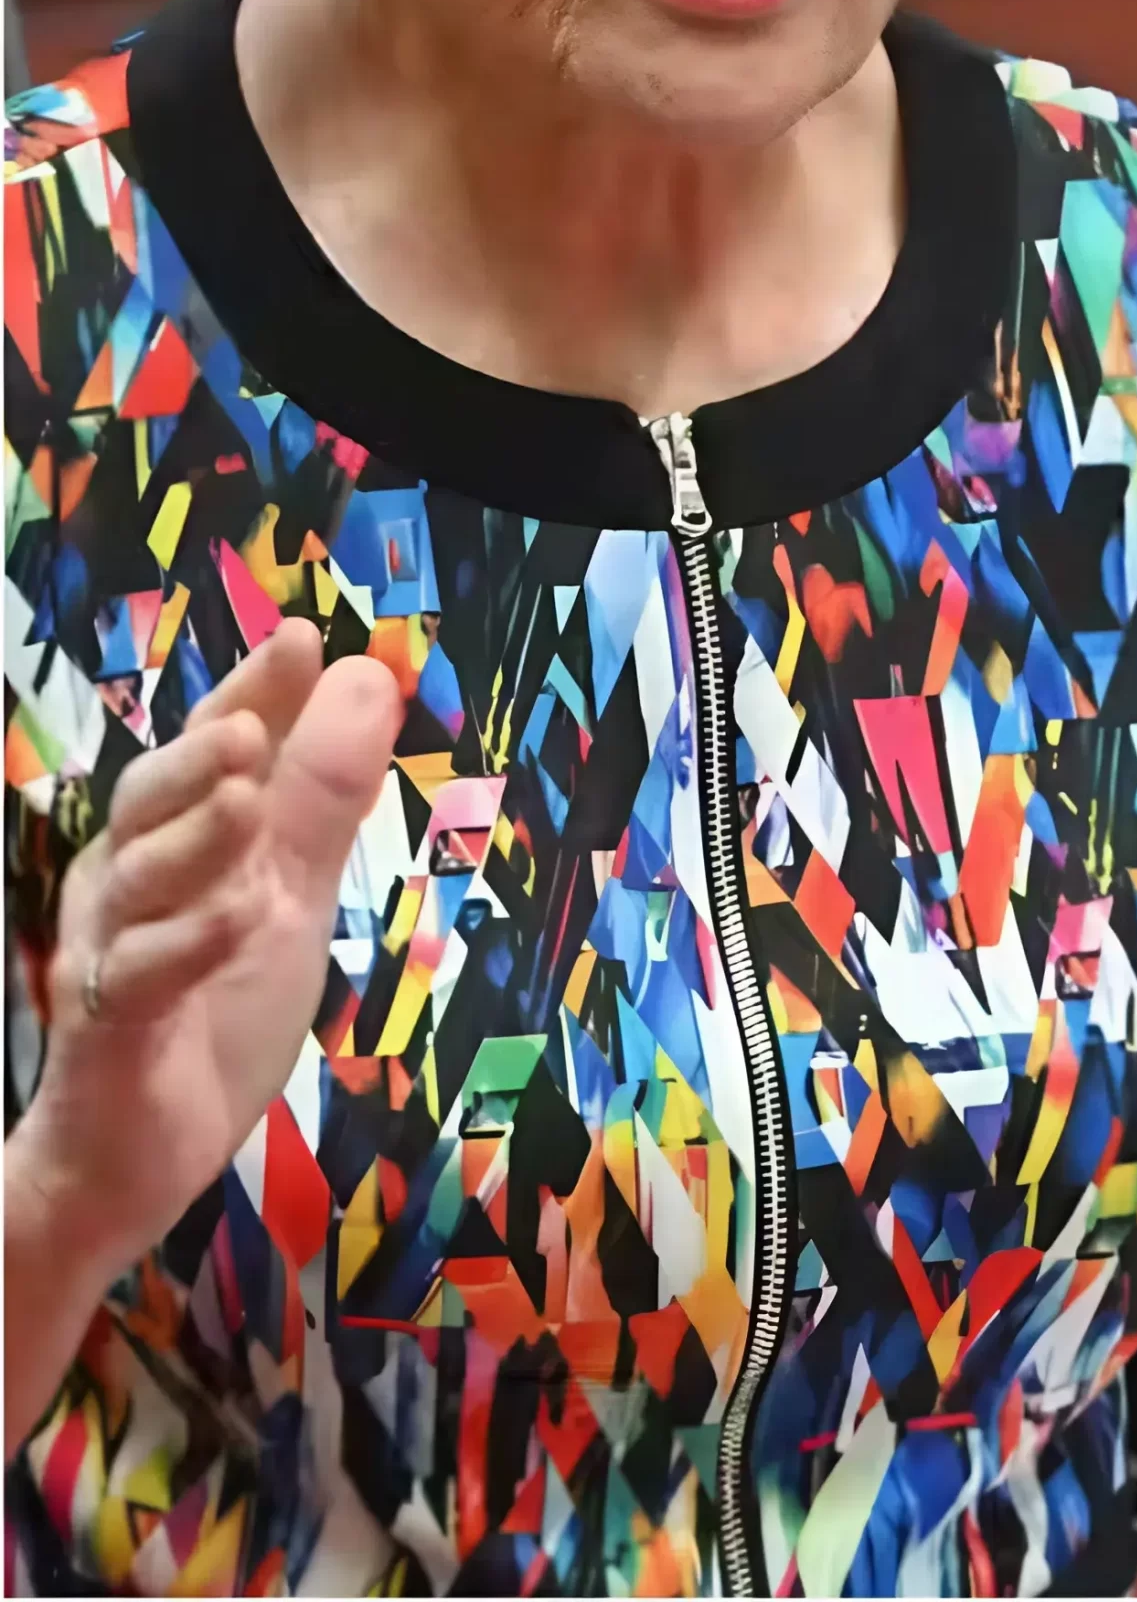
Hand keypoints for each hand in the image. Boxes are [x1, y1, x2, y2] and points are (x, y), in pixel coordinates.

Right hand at [16, 624, 401, 1274]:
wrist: (137, 1157)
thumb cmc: (210, 1006)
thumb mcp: (286, 889)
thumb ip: (322, 794)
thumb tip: (364, 676)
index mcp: (174, 841)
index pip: (212, 751)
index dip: (250, 693)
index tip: (301, 638)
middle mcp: (129, 884)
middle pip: (150, 802)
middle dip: (199, 758)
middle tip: (249, 724)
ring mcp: (112, 955)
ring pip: (138, 883)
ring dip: (194, 839)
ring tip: (246, 798)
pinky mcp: (111, 1033)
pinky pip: (142, 981)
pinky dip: (188, 945)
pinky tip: (236, 917)